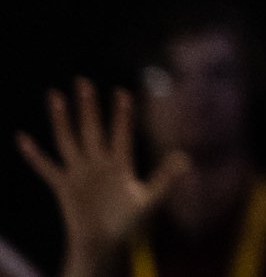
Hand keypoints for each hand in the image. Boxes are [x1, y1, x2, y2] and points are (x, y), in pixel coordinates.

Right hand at [16, 80, 188, 276]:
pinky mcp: (63, 186)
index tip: (123, 93)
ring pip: (68, 140)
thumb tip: (185, 159)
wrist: (104, 242)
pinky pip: (46, 167)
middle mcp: (98, 163)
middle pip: (92, 129)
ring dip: (62, 120)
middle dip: (88, 107)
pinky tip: (22, 138)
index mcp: (120, 164)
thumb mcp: (150, 201)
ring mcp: (79, 173)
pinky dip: (34, 155)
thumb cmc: (129, 223)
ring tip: (56, 97)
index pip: (121, 134)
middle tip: (83, 81)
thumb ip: (166, 180)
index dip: (122, 116)